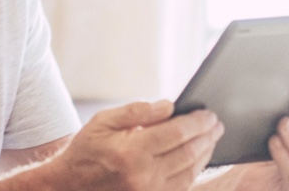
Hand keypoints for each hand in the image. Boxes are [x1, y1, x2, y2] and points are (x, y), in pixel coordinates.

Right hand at [46, 100, 223, 190]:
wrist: (71, 186)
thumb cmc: (87, 149)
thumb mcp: (104, 121)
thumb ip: (137, 111)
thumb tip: (169, 106)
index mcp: (133, 151)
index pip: (176, 133)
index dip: (196, 122)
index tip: (209, 113)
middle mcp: (145, 175)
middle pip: (188, 153)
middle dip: (207, 136)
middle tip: (217, 123)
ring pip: (190, 172)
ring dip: (205, 153)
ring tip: (213, 138)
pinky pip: (182, 186)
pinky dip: (195, 171)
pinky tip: (199, 159)